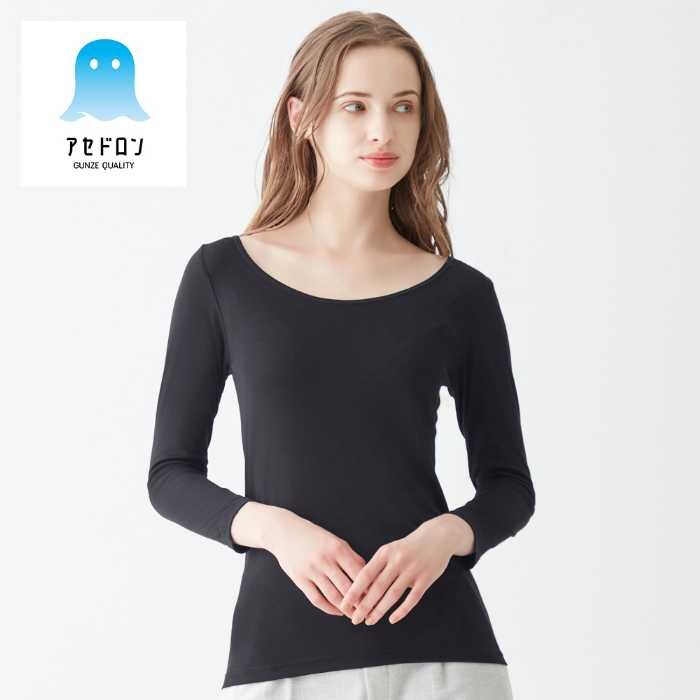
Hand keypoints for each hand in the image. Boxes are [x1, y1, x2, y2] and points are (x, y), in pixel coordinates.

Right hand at [267, 510, 367, 618]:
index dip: (368, 587)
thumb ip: (350, 555)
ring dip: (345, 608)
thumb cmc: (313, 535)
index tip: (376, 597)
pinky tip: (337, 611)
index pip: (358, 573)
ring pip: (333, 596)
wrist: (284, 531)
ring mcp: (312, 571)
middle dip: (359, 603)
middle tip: (367, 612)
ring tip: (354, 614)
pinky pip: (317, 599)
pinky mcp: (300, 579)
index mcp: (337, 548)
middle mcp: (325, 560)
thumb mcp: (334, 540)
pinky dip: (329, 608)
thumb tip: (366, 573)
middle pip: (347, 587)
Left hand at [338, 516, 472, 624]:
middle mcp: (398, 561)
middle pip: (378, 587)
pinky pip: (412, 599)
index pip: (365, 574)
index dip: (354, 591)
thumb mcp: (390, 549)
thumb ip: (377, 566)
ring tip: (370, 621)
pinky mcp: (426, 579)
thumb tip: (360, 588)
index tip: (344, 604)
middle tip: (354, 619)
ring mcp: (413, 570)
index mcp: (385, 552)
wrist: (438, 536)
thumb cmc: (408, 547)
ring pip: (393, 595)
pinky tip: (392, 619)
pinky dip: (401, 611)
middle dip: (364, 606)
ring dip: (380, 610)